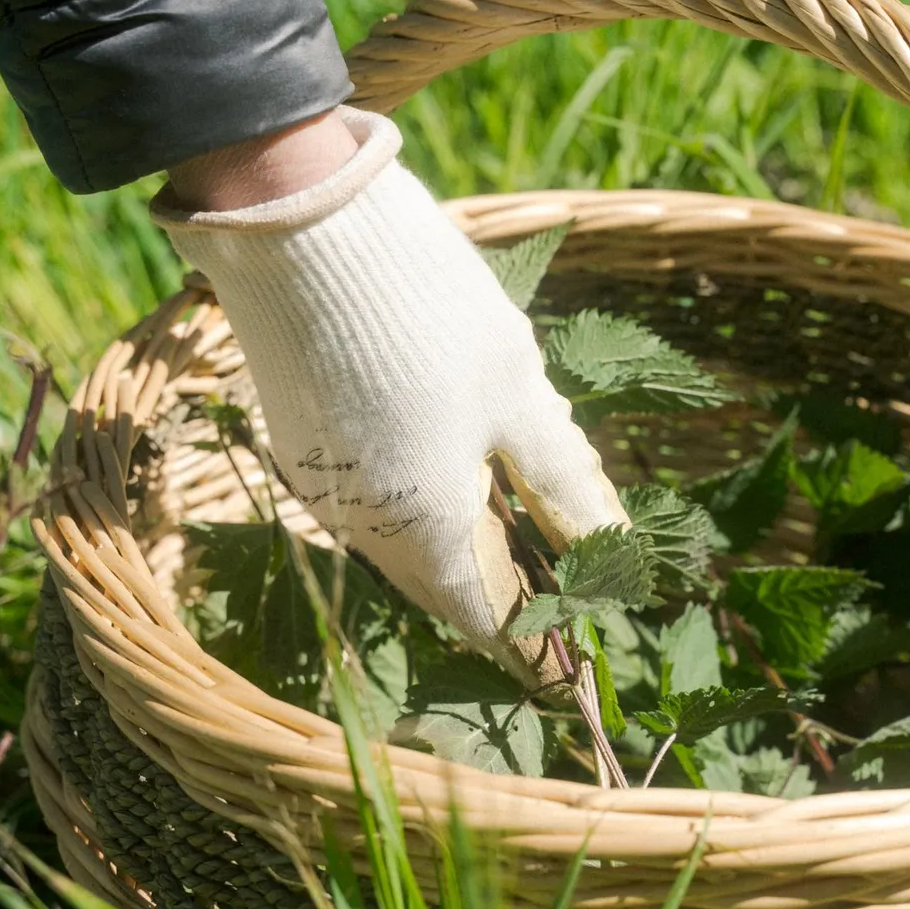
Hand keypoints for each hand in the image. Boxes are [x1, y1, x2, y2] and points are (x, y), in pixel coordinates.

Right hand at [153, 108, 625, 677]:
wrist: (297, 226)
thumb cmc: (429, 313)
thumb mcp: (520, 395)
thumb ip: (563, 483)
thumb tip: (611, 550)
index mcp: (424, 532)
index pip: (492, 622)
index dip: (540, 652)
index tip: (577, 682)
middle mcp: (363, 532)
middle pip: (447, 591)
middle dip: (506, 602)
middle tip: (564, 600)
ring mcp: (323, 491)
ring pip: (406, 550)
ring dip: (463, 553)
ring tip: (522, 538)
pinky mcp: (300, 449)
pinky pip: (372, 510)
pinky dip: (420, 511)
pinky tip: (456, 477)